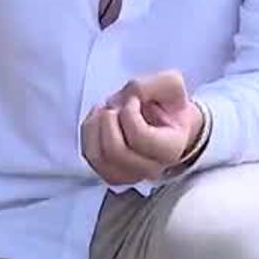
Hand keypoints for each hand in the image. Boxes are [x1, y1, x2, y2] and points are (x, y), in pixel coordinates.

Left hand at [79, 70, 205, 185]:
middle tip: (118, 105)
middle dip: (109, 119)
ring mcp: (129, 174)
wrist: (166, 120)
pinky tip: (100, 120)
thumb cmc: (168, 106)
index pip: (140, 137)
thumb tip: (129, 95)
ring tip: (108, 111)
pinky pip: (89, 155)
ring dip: (96, 126)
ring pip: (97, 156)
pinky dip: (89, 132)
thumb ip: (151, 85)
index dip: (130, 112)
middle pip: (115, 150)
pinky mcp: (110, 173)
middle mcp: (150, 168)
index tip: (134, 100)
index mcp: (170, 148)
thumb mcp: (170, 84)